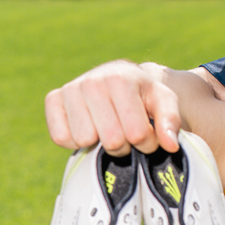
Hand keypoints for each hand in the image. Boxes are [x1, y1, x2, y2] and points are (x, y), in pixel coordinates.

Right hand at [44, 59, 180, 155]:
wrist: (119, 79)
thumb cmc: (143, 96)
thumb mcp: (164, 104)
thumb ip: (171, 122)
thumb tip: (170, 144)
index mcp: (121, 80)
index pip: (136, 135)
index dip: (146, 142)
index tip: (146, 133)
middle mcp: (92, 81)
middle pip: (111, 141)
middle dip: (123, 144)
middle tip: (125, 131)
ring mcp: (70, 89)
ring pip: (85, 140)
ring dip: (98, 144)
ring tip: (106, 128)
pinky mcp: (53, 100)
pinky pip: (61, 137)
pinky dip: (75, 141)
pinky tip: (88, 127)